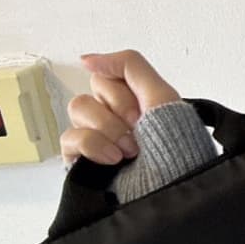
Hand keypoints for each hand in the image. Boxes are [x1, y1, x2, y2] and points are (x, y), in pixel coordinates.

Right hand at [60, 49, 181, 165]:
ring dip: (108, 128)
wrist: (169, 186)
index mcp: (131, 100)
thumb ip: (129, 65)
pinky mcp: (81, 159)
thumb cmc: (174, 146)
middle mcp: (112, 116)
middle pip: (93, 89)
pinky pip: (69, 137)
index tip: (142, 111)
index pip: (105, 74)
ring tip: (130, 150)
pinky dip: (93, 145)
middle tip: (138, 129)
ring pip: (79, 108)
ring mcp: (95, 137)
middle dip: (118, 110)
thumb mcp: (162, 94)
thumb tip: (87, 57)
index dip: (122, 91)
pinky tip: (113, 159)